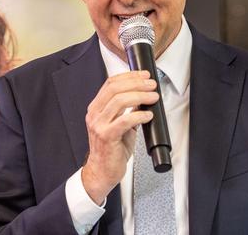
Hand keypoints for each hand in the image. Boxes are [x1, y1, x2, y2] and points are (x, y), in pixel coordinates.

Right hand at [81, 70, 157, 204]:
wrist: (102, 171)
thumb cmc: (110, 150)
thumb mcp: (119, 125)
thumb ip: (128, 111)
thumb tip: (143, 98)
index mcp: (96, 108)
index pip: (110, 83)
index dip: (129, 76)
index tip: (144, 76)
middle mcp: (95, 114)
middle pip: (114, 88)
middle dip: (136, 83)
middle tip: (151, 85)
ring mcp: (99, 125)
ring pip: (119, 101)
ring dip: (140, 96)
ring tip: (153, 98)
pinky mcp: (106, 136)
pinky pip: (124, 121)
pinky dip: (139, 115)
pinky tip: (148, 116)